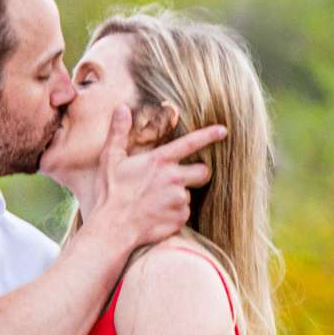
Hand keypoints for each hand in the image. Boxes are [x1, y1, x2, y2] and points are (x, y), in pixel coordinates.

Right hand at [94, 105, 226, 251]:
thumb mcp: (110, 158)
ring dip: (178, 197)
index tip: (223, 130)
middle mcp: (173, 178)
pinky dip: (174, 214)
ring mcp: (178, 200)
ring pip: (189, 195)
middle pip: (203, 172)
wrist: (113, 227)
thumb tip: (121, 108)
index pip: (190, 143)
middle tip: (181, 178)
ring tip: (155, 201)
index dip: (209, 135)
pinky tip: (156, 215)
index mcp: (160, 161)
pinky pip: (183, 214)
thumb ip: (119, 132)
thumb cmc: (110, 192)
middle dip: (198, 173)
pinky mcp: (179, 219)